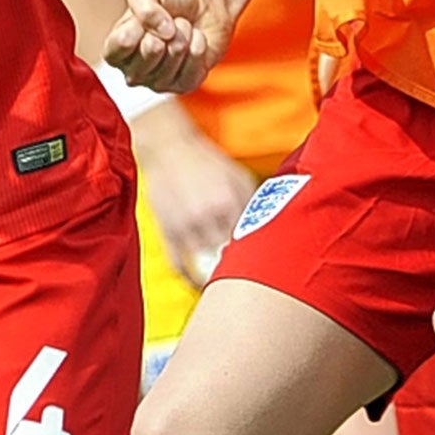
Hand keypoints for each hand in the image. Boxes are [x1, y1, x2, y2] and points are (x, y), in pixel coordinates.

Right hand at [105, 0, 234, 93]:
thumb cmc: (169, 1)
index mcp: (115, 50)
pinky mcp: (183, 86)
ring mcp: (157, 83)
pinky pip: (194, 67)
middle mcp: (133, 71)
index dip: (136, 27)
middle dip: (166, 28)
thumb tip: (163, 31)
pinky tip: (195, 40)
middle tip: (169, 22)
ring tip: (182, 28)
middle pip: (150, 51)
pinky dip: (199, 45)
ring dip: (184, 34)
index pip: (120, 46)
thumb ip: (144, 4)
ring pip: (174, 58)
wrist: (203, 7)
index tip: (142, 18)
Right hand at [130, 103, 256, 288]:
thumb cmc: (209, 164)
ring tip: (228, 286)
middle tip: (251, 283)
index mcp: (229, 203)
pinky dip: (189, 278)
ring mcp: (184, 227)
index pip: (249, 243)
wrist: (170, 149)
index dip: (258, 258)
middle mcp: (206, 217)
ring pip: (203, 267)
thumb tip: (268, 231)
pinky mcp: (167, 232)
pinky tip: (200, 282)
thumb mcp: (239, 177)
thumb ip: (254, 204)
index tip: (267, 269)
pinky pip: (178, 266)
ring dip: (215, 278)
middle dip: (240, 271)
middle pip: (227, 259)